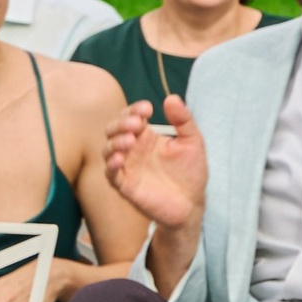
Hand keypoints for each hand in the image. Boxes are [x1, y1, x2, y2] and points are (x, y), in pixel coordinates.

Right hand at [104, 93, 206, 231]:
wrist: (192, 204)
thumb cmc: (191, 172)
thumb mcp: (193, 142)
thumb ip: (183, 120)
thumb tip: (172, 98)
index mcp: (147, 136)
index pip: (131, 116)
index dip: (134, 109)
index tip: (148, 109)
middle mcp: (133, 149)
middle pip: (114, 129)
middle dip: (121, 123)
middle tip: (138, 124)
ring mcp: (128, 167)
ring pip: (108, 149)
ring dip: (115, 142)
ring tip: (130, 140)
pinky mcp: (126, 186)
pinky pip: (111, 174)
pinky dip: (111, 165)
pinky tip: (119, 159)